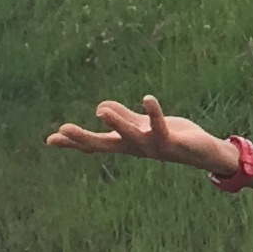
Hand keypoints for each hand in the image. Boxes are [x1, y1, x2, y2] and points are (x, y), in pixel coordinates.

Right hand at [47, 93, 213, 167]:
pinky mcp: (171, 141)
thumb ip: (123, 117)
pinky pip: (160, 126)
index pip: (95, 143)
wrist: (202, 153)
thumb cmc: (169, 138)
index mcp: (125, 143)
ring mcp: (152, 146)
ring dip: (117, 123)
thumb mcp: (142, 126)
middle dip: (84, 138)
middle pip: (105, 144)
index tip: (50, 139)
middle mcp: (135, 148)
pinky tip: (147, 98)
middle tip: (63, 130)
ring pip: (131, 136)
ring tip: (101, 111)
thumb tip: (100, 109)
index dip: (73, 142)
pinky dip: (154, 113)